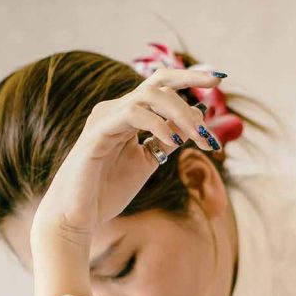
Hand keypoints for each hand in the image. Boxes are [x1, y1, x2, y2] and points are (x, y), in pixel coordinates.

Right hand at [33, 66, 224, 241]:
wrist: (77, 216)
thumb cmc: (106, 191)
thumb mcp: (146, 162)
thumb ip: (166, 140)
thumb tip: (195, 121)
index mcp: (128, 115)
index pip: (162, 88)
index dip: (192, 88)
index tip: (218, 100)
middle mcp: (116, 110)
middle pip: (158, 82)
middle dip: (190, 80)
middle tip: (215, 89)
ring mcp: (105, 118)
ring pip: (149, 95)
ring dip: (180, 112)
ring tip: (197, 137)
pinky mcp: (97, 133)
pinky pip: (133, 114)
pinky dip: (158, 124)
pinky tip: (173, 142)